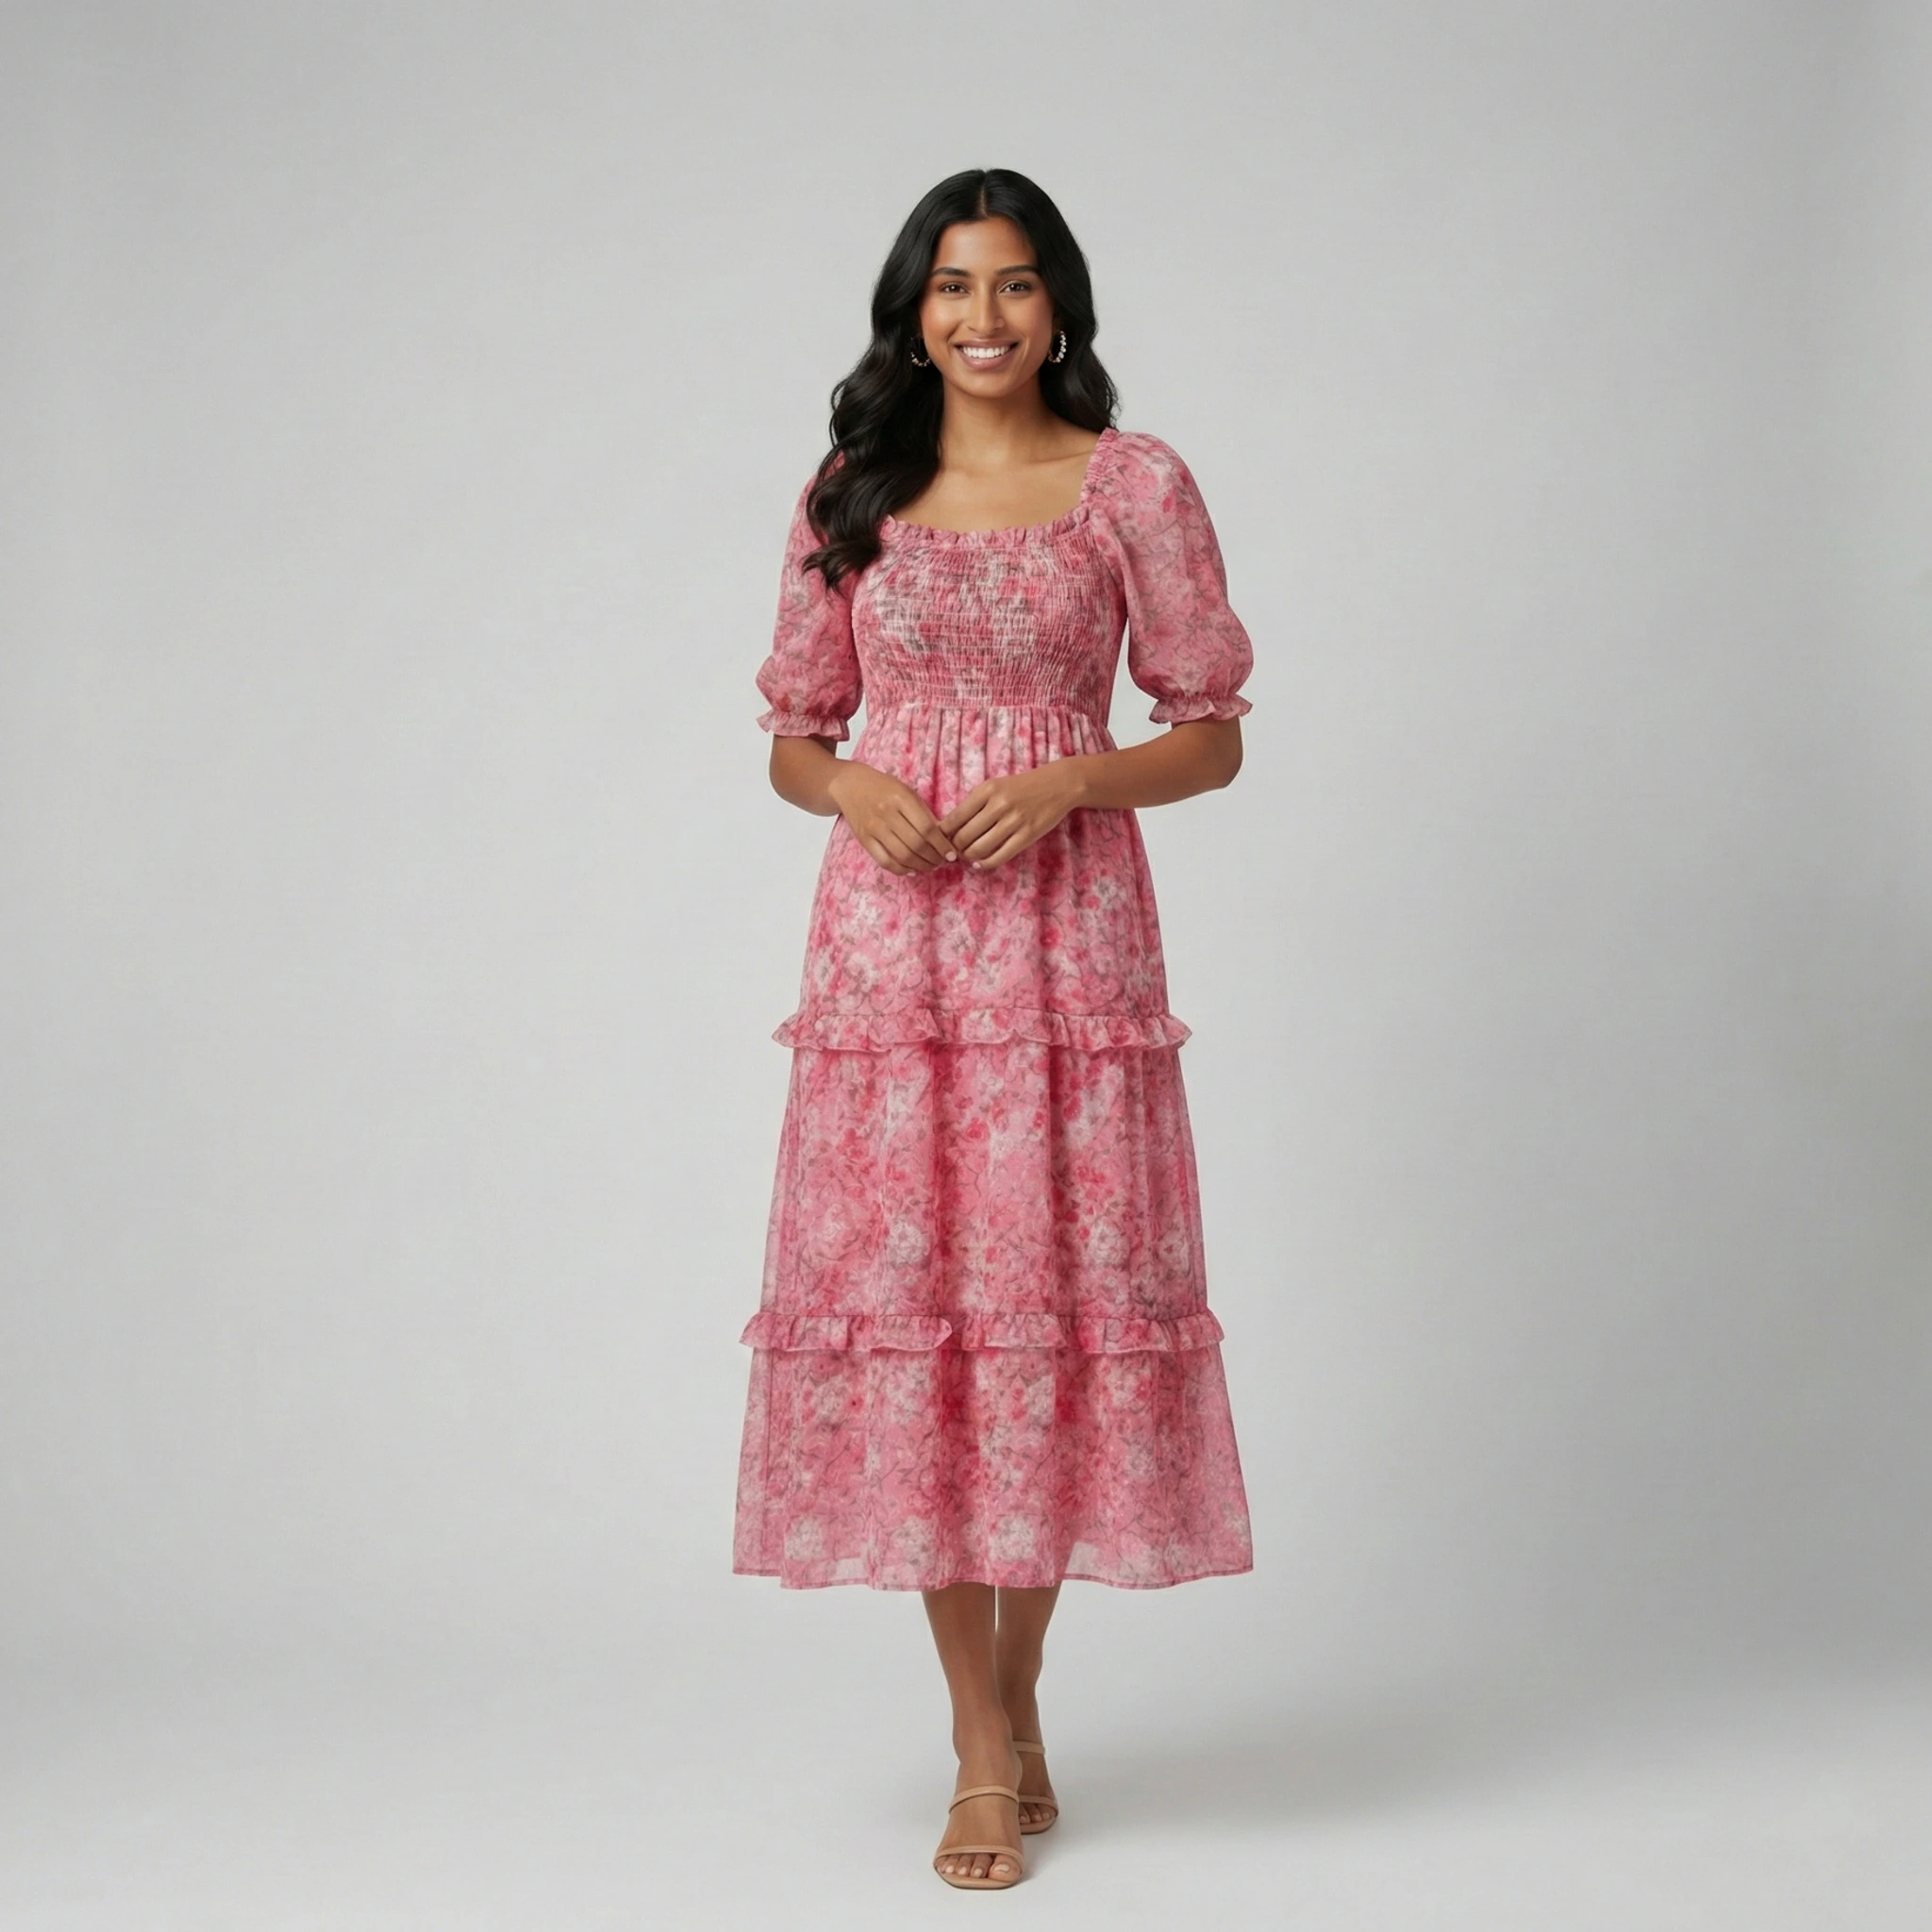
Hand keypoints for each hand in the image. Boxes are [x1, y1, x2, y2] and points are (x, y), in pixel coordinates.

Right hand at [827, 760, 958, 875]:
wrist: (851, 785)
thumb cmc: (884, 788)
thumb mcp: (907, 792)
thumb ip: (924, 813)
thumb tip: (944, 838)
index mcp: (901, 798)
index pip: (927, 828)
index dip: (942, 845)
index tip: (952, 854)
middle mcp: (886, 813)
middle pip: (916, 844)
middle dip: (934, 858)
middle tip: (942, 862)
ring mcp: (873, 828)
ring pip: (902, 856)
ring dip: (921, 866)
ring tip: (930, 866)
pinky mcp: (864, 839)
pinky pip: (885, 861)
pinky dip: (901, 870)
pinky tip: (912, 870)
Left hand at [938, 762, 1086, 870]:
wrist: (1058, 784)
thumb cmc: (1021, 787)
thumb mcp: (995, 786)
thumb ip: (974, 804)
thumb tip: (948, 829)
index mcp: (986, 790)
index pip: (954, 818)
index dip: (943, 834)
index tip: (941, 840)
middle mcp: (998, 805)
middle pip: (963, 837)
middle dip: (954, 848)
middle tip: (954, 851)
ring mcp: (1014, 821)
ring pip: (978, 849)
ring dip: (968, 857)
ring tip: (967, 856)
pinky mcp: (1027, 836)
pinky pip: (999, 857)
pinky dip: (985, 864)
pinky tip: (980, 863)